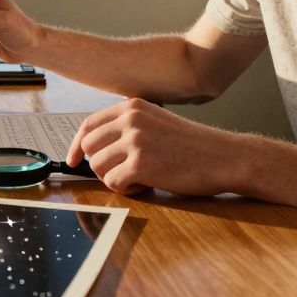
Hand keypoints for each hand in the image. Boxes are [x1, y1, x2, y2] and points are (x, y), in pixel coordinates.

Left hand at [66, 99, 244, 196]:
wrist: (224, 157)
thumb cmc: (192, 146)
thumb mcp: (156, 123)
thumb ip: (127, 129)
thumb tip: (93, 149)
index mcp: (132, 106)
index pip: (89, 124)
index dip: (76, 145)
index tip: (73, 161)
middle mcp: (131, 119)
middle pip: (89, 147)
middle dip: (100, 166)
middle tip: (123, 174)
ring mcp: (135, 139)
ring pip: (98, 166)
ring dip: (115, 178)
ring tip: (141, 177)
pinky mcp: (141, 163)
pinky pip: (113, 182)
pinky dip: (127, 190)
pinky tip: (147, 184)